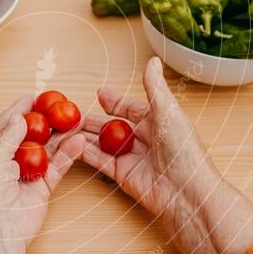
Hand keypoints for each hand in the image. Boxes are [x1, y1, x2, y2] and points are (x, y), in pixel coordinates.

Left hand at [0, 96, 84, 253]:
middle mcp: (7, 160)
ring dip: (61, 134)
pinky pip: (57, 166)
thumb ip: (7, 136)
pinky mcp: (42, 187)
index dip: (20, 109)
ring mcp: (26, 173)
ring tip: (76, 119)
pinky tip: (78, 142)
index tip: (35, 95)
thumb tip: (19, 117)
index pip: (6, 124)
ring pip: (48, 148)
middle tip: (62, 105)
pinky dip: (68, 154)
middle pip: (30, 134)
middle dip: (46, 119)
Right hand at [80, 57, 252, 253]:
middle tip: (70, 114)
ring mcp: (131, 157)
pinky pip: (100, 161)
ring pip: (102, 143)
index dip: (114, 101)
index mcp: (156, 122)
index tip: (99, 93)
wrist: (186, 192)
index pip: (130, 108)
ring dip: (84, 135)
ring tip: (65, 128)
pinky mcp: (123, 175)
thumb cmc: (185, 151)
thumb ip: (155, 87)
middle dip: (91, 119)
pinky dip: (85, 153)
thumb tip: (152, 60)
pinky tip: (72, 145)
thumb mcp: (169, 112)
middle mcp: (143, 139)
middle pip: (111, 126)